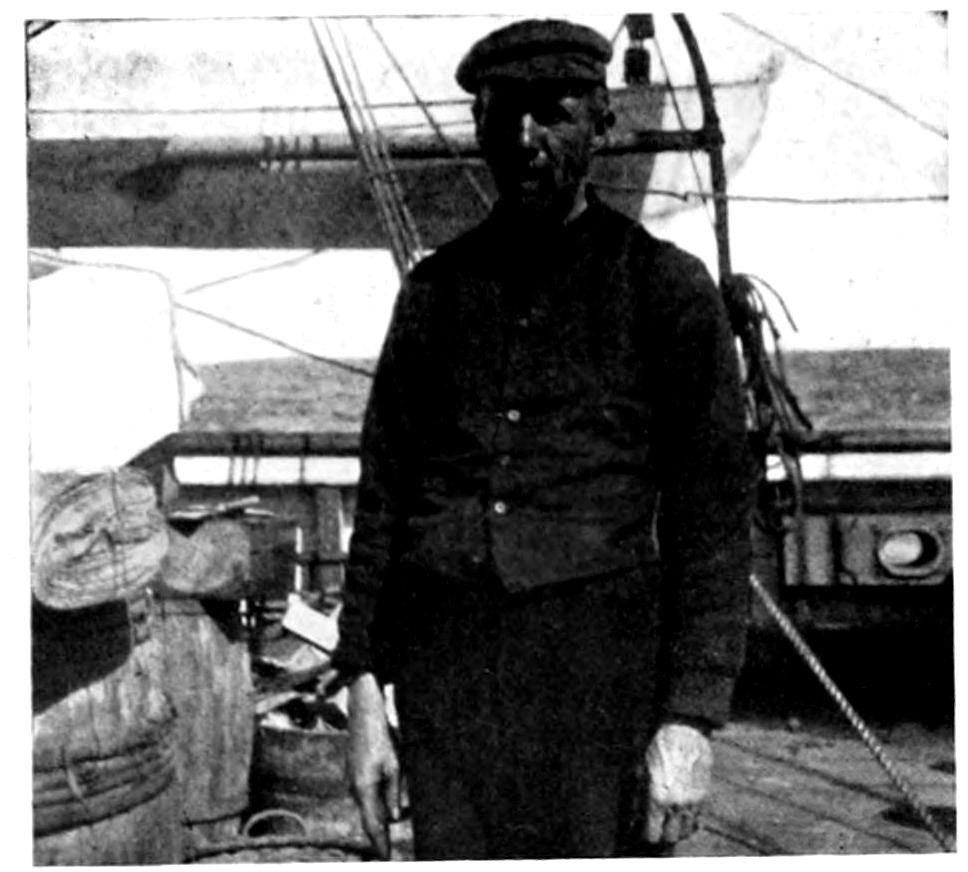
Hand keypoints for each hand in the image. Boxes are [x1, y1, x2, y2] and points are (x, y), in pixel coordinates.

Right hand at [347, 673, 401, 858]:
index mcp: (364, 788)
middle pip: (368, 819)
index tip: (385, 858)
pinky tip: (382, 808)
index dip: (379, 843)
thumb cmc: (381, 736)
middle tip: (386, 852)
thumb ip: (395, 793)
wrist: (363, 713)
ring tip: (388, 832)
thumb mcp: (396, 765)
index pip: (373, 824)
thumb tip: (395, 817)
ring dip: (377, 819)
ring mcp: (352, 780)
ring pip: (366, 807)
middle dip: (379, 835)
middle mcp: (355, 787)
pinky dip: (373, 805)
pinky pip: (364, 796)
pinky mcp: (353, 773)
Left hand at [640, 723, 712, 844]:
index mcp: (658, 798)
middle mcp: (677, 804)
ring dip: (678, 828)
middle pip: (672, 837)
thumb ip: (639, 795)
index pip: (654, 833)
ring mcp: (692, 801)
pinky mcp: (703, 795)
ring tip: (670, 821)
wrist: (685, 733)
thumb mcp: (643, 769)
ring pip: (686, 830)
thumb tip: (634, 816)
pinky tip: (682, 812)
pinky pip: (697, 818)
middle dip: (663, 833)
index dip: (648, 833)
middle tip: (658, 827)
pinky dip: (689, 819)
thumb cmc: (660, 747)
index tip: (646, 831)